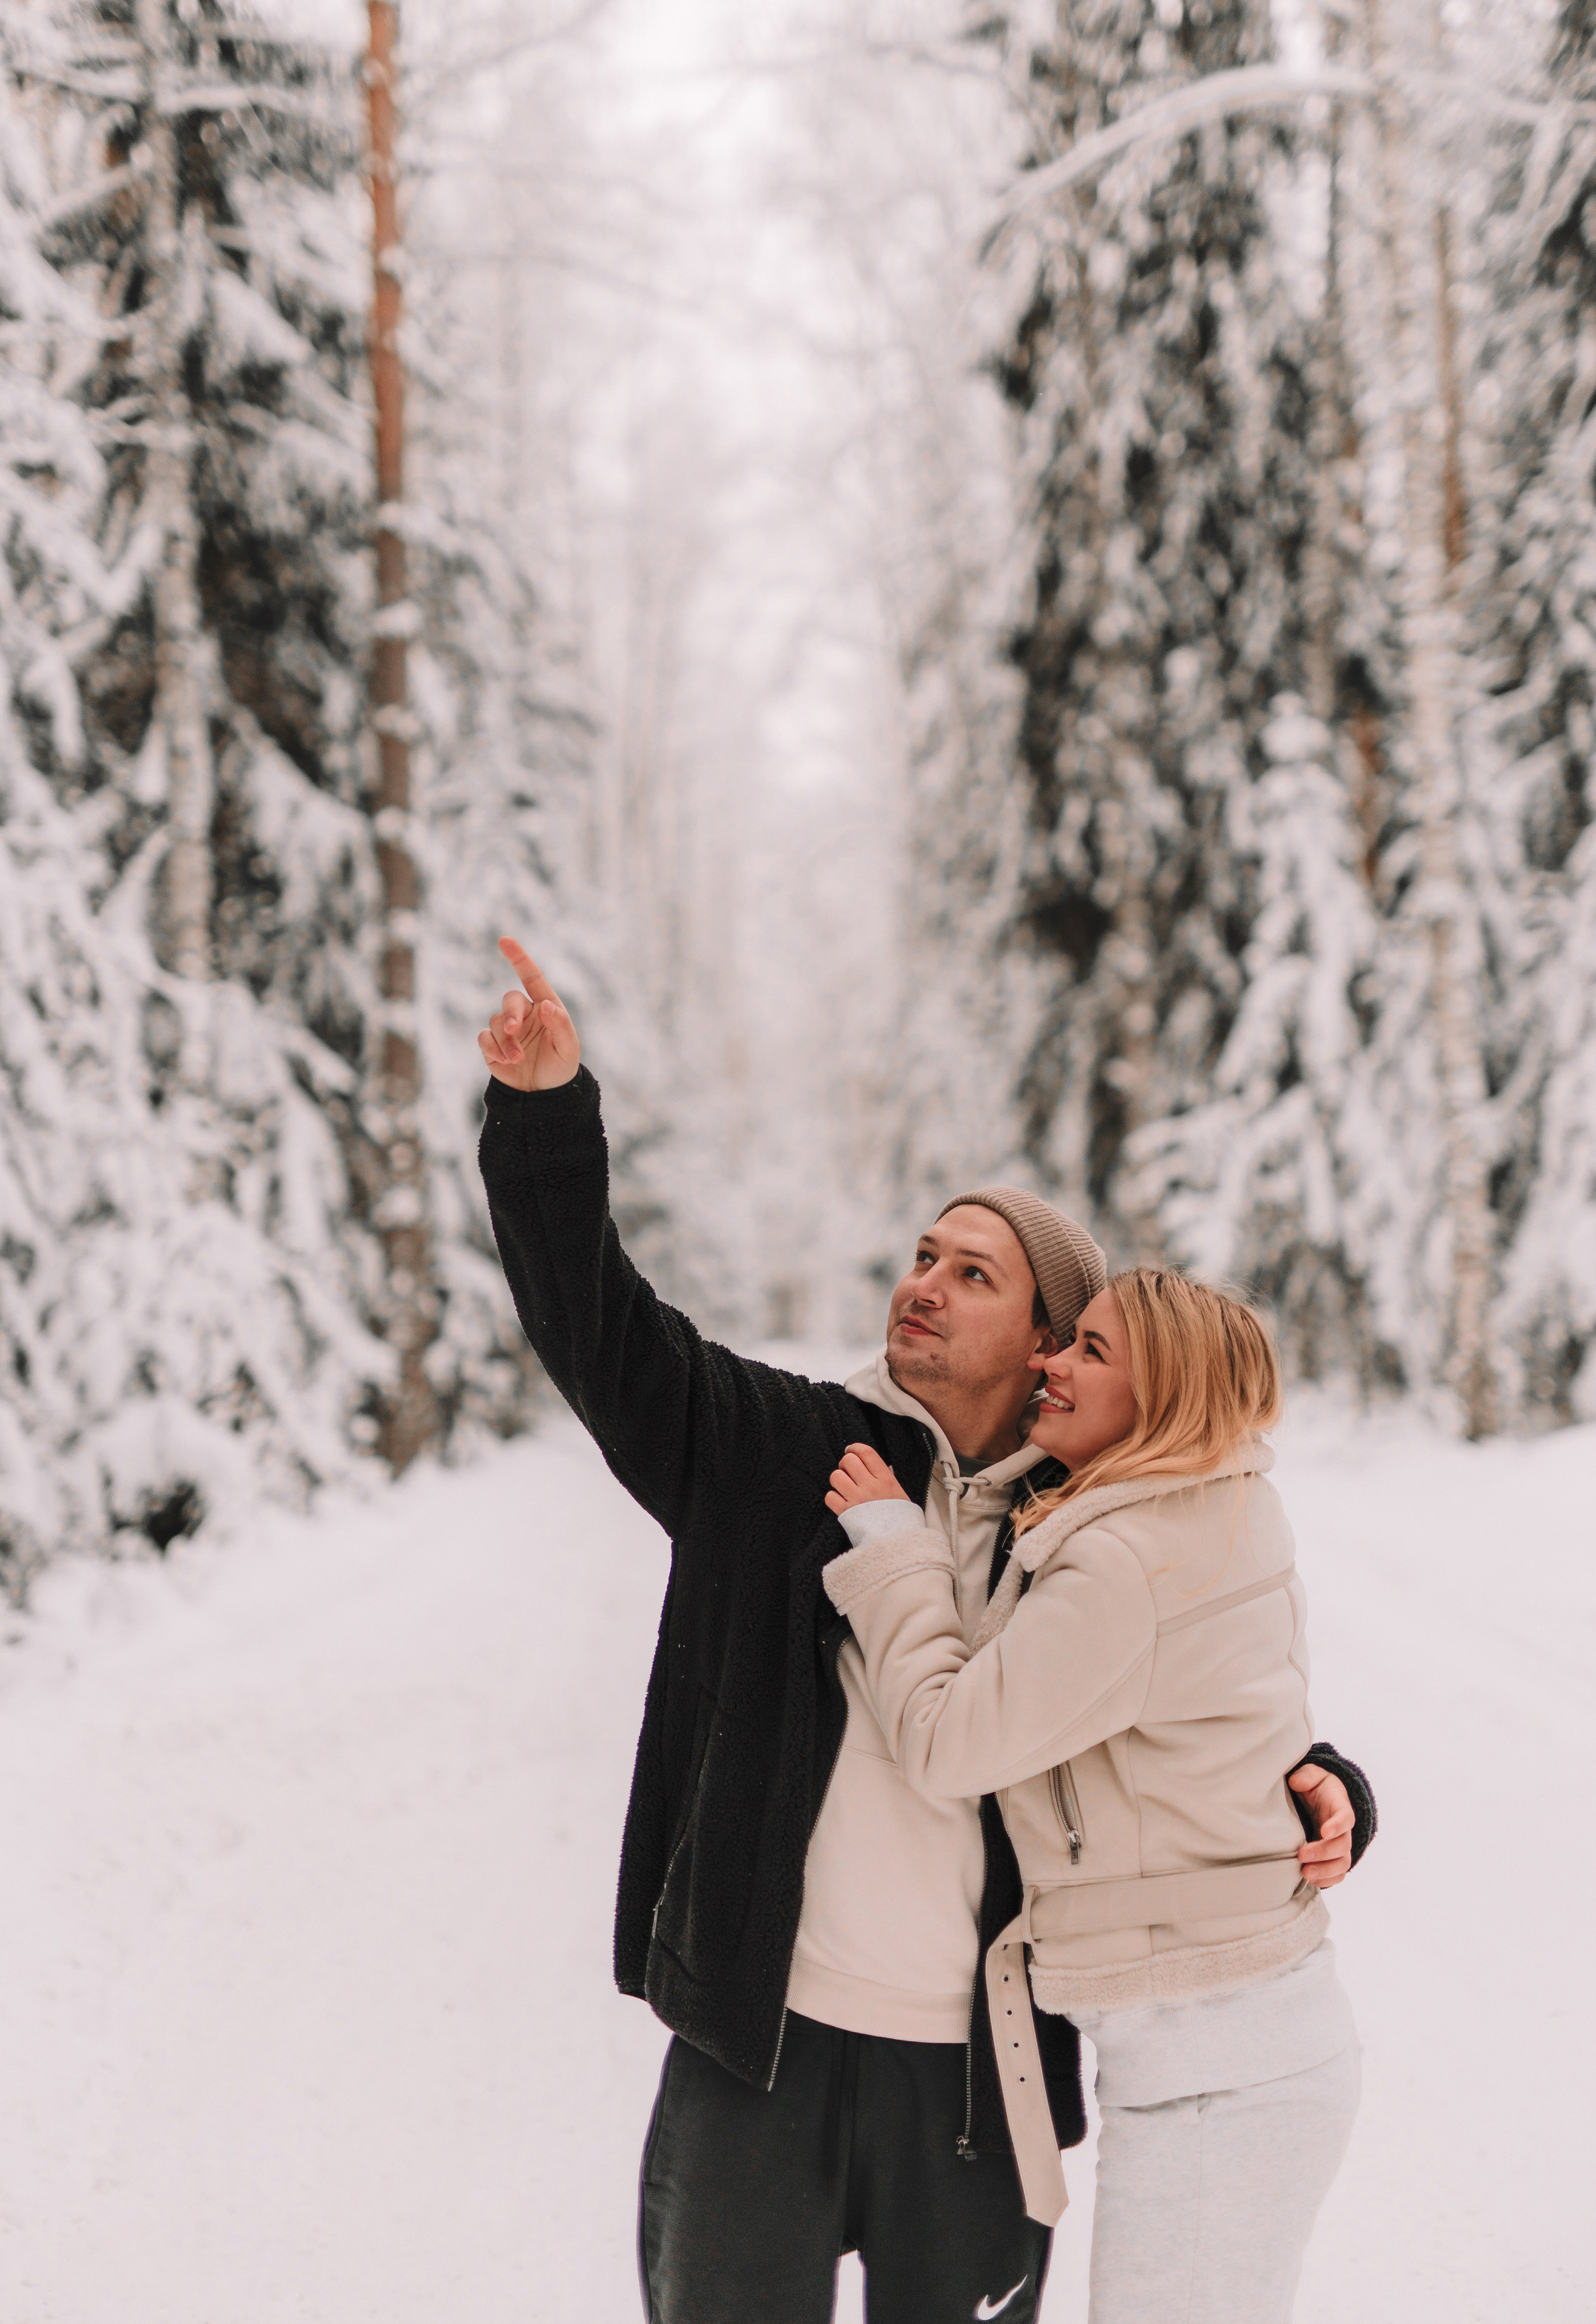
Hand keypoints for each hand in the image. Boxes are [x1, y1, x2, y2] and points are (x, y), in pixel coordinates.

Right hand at [478, 937, 581, 1091]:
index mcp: (545, 1007)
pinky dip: (493, 1049)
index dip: (519, 958)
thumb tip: (544, 1005)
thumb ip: (559, 1024)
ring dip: (506, 1041)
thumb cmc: (561, 1067)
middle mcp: (524, 1014)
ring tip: (518, 1059)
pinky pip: (484, 1038)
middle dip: (510, 1014)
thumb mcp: (568, 1047)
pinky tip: (506, 1062)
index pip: (531, 978)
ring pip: (495, 1022)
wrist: (544, 1096)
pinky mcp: (492, 1047)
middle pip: (509, 1000)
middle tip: (514, 1031)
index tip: (504, 940)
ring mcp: (507, 1030)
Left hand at [825, 1443, 912, 1516]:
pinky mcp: (845, 1513)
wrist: (896, 1542)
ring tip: (844, 1487)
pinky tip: (841, 1501)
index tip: (851, 1450)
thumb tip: (871, 1466)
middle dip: (845, 1464)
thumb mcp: (899, 1493)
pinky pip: (830, 1496)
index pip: (866, 1453)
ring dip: (838, 1480)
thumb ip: (885, 1478)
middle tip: (849, 1472)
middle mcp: (870, 1486)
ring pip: (836, 1476)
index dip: (855, 1448)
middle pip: (848, 1461)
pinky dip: (833, 1497)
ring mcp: (857, 1499)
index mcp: (885, 1479)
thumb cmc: (899, 1518)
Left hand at [1289, 1765, 1354, 1888]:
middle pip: (1342, 1846)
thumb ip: (1307, 1775)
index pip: (1346, 1818)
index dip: (1338, 1826)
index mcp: (1340, 1807)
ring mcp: (1340, 1845)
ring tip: (1305, 1873)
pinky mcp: (1333, 1857)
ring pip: (1342, 1864)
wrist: (1322, 1798)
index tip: (1324, 1831)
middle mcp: (1343, 1830)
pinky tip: (1312, 1882)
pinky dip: (1328, 1880)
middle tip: (1302, 1855)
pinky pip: (1338, 1874)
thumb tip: (1297, 1782)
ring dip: (1325, 1871)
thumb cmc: (1317, 1787)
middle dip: (1323, 1853)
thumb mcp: (1313, 1775)